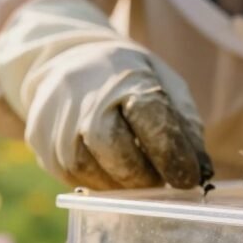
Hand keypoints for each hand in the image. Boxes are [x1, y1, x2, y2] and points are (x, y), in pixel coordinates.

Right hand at [24, 42, 212, 189]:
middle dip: (144, 176)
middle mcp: (85, 96)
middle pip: (115, 150)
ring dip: (121, 184)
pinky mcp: (40, 142)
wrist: (66, 57)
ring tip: (137, 177)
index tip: (189, 178)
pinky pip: (72, 176)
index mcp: (124, 77)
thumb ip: (185, 124)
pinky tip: (111, 172)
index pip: (151, 120)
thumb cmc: (127, 76)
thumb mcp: (164, 82)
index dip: (173, 155)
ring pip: (90, 171)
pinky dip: (99, 183)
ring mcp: (56, 120)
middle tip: (161, 182)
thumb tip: (201, 171)